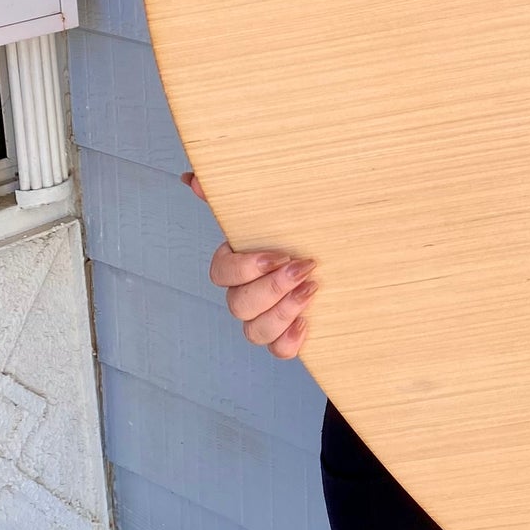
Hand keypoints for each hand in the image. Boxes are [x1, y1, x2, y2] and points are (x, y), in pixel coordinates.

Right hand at [181, 171, 317, 359]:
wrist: (336, 256)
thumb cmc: (296, 231)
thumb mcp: (270, 209)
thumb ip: (230, 195)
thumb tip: (193, 178)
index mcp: (235, 266)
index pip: (221, 274)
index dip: (246, 269)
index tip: (279, 254)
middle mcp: (244, 295)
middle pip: (239, 305)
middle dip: (271, 288)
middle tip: (303, 269)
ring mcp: (263, 319)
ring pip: (254, 332)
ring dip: (282, 313)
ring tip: (311, 290)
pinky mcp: (286, 336)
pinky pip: (277, 351)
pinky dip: (288, 342)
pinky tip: (307, 322)